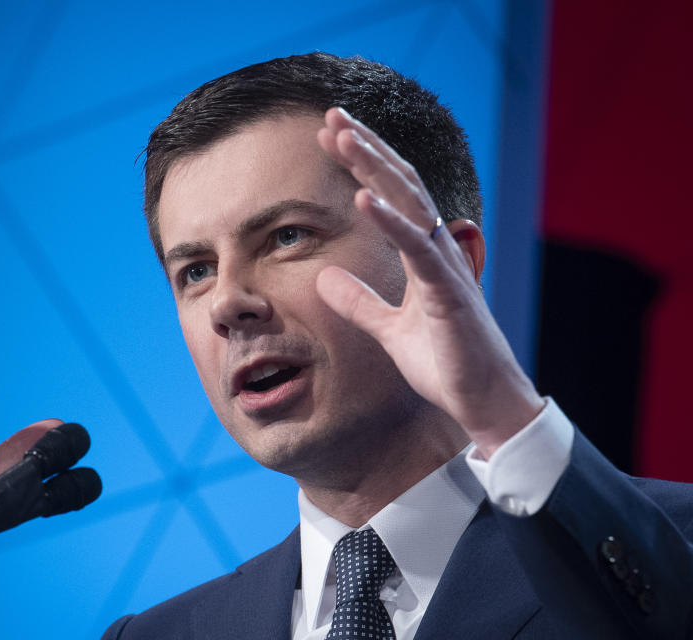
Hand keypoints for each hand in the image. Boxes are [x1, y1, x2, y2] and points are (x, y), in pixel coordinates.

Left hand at [315, 108, 544, 456]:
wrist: (481, 403)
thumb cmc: (445, 365)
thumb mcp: (388, 329)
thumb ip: (359, 302)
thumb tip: (325, 279)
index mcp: (422, 254)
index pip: (390, 193)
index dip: (361, 163)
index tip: (328, 138)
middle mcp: (435, 250)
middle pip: (400, 183)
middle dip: (365, 147)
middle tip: (331, 116)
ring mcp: (444, 267)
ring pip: (410, 202)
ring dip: (374, 167)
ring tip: (343, 137)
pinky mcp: (448, 292)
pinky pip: (417, 248)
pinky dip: (391, 221)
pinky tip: (363, 197)